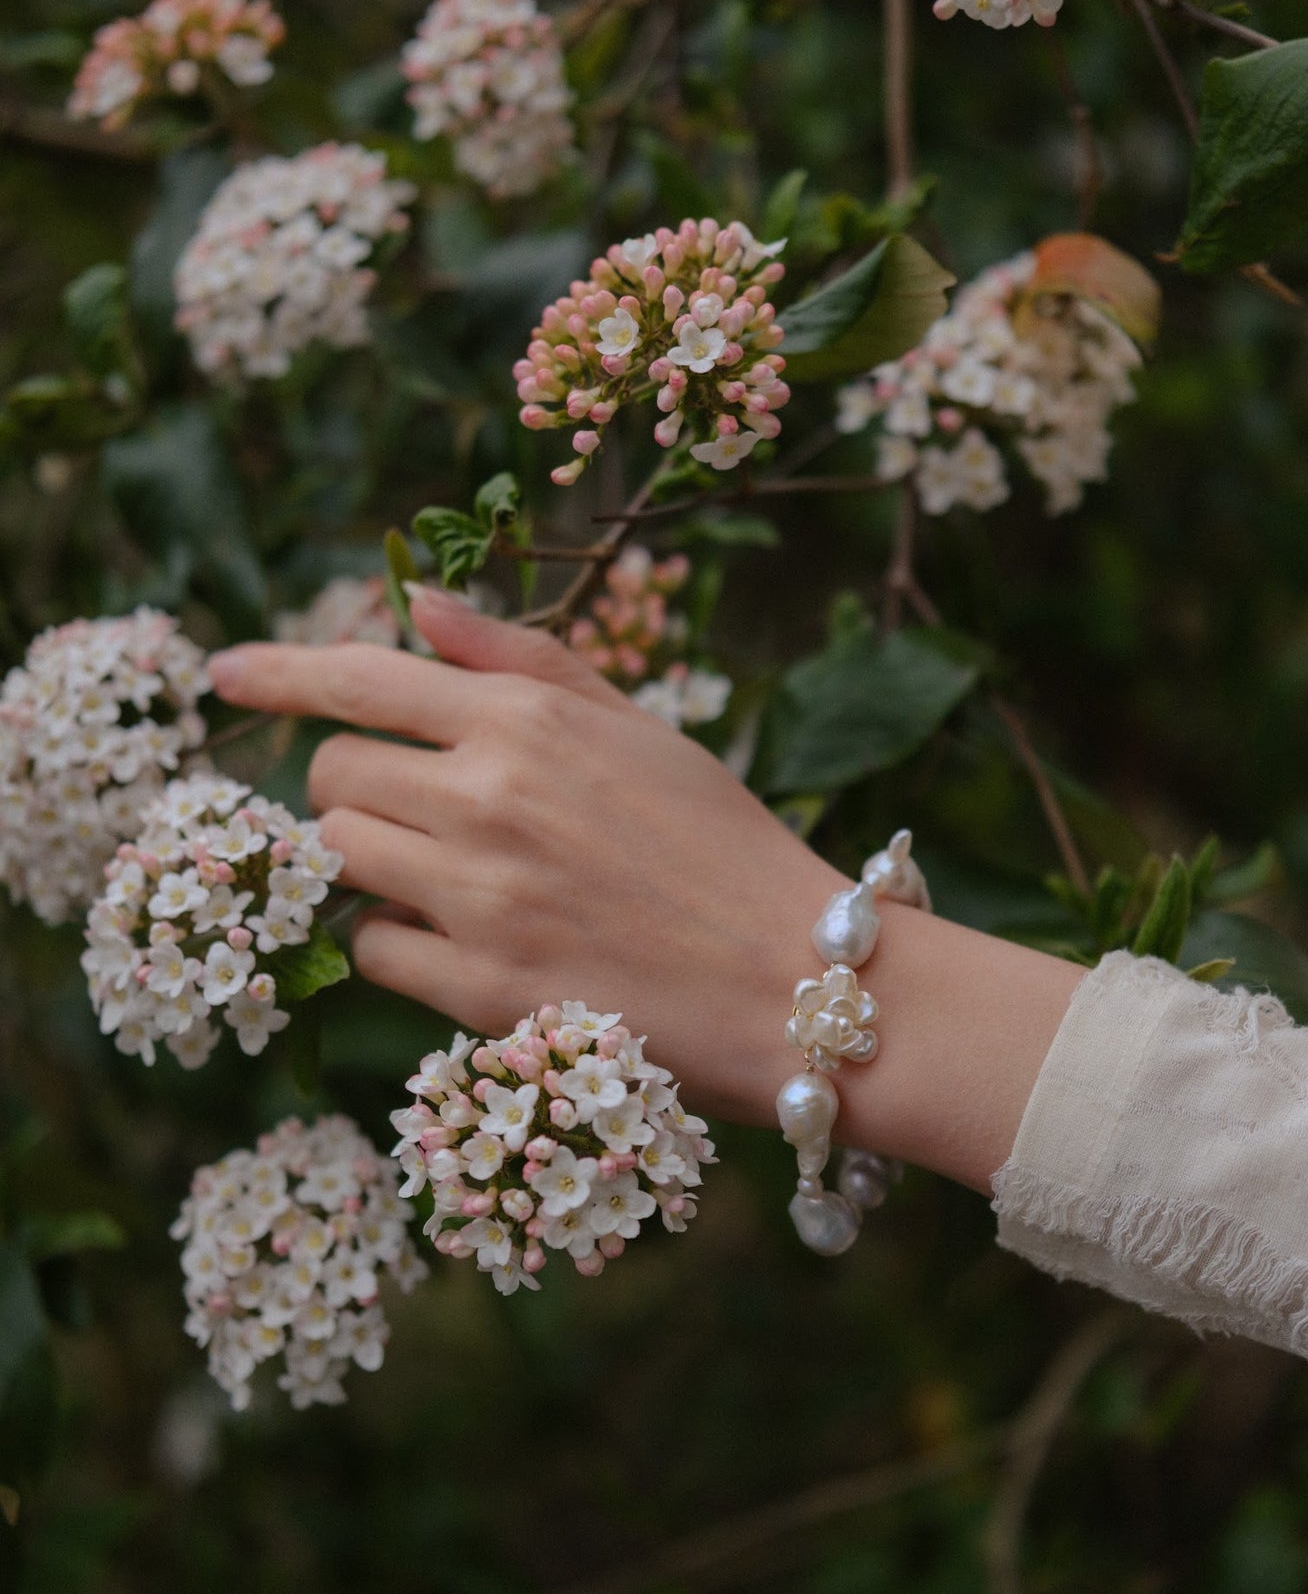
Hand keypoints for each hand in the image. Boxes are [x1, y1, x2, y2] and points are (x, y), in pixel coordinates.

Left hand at [209, 588, 1080, 1183]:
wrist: (796, 980)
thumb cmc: (723, 845)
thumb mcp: (637, 727)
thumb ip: (521, 659)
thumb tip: (413, 603)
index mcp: (529, 721)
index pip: (360, 676)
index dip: (278, 672)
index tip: (226, 673)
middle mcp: (490, 799)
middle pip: (331, 775)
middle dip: (351, 785)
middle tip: (414, 810)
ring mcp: (480, 898)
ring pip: (340, 859)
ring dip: (369, 862)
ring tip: (447, 875)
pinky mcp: (480, 990)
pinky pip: (371, 950)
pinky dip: (394, 942)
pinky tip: (460, 940)